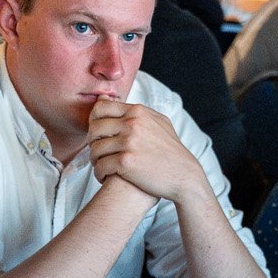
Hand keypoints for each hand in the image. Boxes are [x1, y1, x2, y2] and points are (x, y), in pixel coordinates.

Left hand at [87, 99, 209, 208]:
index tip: (98, 135)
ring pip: (95, 148)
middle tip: (98, 153)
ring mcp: (129, 142)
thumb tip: (111, 100)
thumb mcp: (159, 123)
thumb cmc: (171, 151)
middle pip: (94, 128)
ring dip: (95, 160)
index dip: (93, 122)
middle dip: (92, 142)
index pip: (101, 108)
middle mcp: (132, 124)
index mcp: (138, 112)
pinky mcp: (126, 162)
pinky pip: (101, 166)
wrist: (184, 176)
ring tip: (101, 166)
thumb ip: (137, 112)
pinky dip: (99, 173)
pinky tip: (105, 177)